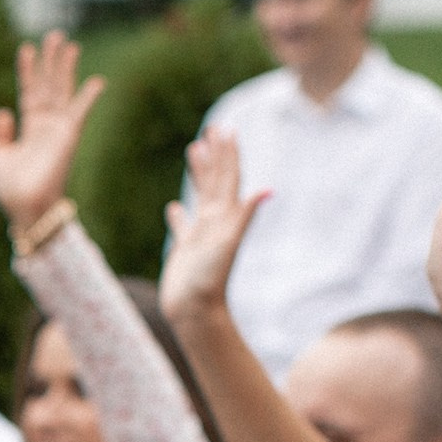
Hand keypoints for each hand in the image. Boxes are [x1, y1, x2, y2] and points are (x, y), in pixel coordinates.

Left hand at [0, 31, 105, 231]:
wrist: (24, 210)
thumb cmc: (10, 191)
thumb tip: (2, 110)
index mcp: (27, 129)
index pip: (28, 92)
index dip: (27, 71)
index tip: (26, 48)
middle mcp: (44, 126)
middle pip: (49, 85)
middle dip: (51, 61)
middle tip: (54, 35)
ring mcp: (57, 130)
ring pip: (62, 91)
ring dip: (65, 69)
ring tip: (68, 44)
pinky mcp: (68, 138)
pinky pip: (80, 113)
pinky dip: (88, 98)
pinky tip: (97, 82)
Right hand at [159, 128, 267, 325]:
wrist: (196, 313)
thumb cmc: (209, 280)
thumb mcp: (227, 244)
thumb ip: (244, 216)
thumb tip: (267, 190)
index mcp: (223, 217)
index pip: (228, 178)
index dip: (228, 154)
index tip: (225, 128)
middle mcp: (214, 222)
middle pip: (216, 181)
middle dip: (215, 155)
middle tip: (213, 129)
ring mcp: (199, 236)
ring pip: (200, 198)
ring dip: (199, 175)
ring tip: (193, 152)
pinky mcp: (185, 251)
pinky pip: (182, 227)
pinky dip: (179, 215)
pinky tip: (174, 207)